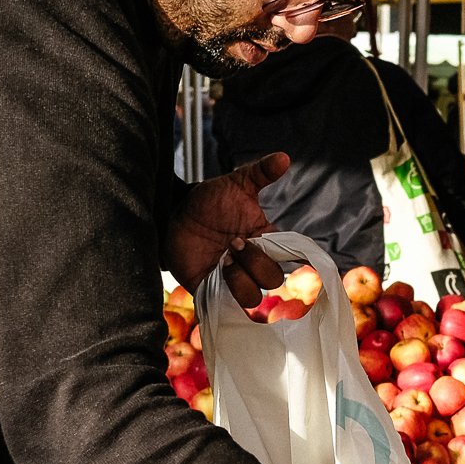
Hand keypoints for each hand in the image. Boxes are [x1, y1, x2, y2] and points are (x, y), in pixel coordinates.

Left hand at [165, 153, 287, 310]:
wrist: (174, 215)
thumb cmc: (208, 201)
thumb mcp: (235, 184)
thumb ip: (260, 172)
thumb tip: (285, 157)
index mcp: (265, 241)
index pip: (290, 257)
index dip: (285, 254)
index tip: (264, 239)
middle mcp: (253, 263)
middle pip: (273, 280)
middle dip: (255, 262)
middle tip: (234, 243)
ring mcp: (235, 280)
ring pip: (253, 297)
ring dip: (239, 279)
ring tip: (222, 259)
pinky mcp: (213, 291)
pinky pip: (228, 305)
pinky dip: (224, 291)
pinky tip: (214, 271)